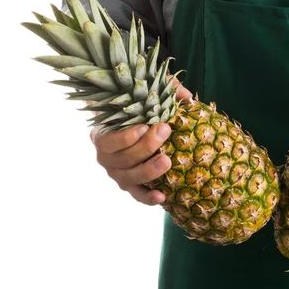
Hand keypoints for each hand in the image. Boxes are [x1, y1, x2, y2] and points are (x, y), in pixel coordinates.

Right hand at [90, 81, 192, 204]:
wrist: (133, 129)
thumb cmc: (137, 110)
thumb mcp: (146, 96)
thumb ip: (163, 90)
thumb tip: (187, 96)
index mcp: (102, 135)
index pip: (107, 140)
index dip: (125, 136)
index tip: (144, 126)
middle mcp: (105, 158)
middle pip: (123, 159)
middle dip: (145, 146)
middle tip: (165, 131)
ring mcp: (117, 174)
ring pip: (130, 178)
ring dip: (149, 171)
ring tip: (167, 160)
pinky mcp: (130, 186)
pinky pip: (137, 195)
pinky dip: (148, 198)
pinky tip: (163, 196)